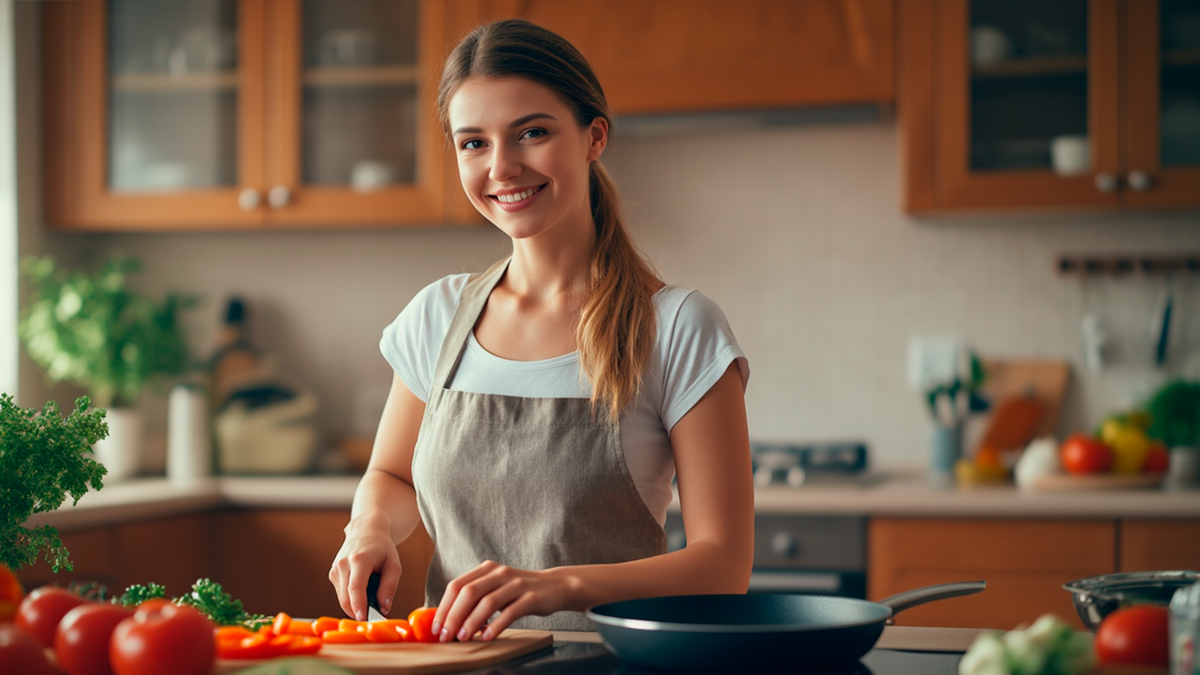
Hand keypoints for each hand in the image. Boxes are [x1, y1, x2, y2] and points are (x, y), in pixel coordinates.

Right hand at [329, 514, 401, 620]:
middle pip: (346, 598)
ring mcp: (335, 569)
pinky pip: (341, 594)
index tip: (363, 619)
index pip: (355, 588)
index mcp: (359, 560)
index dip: (358, 606)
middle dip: (359, 612)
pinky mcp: (332, 574)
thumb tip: (384, 608)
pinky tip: (363, 588)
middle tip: (375, 615)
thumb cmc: (382, 548)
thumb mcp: (394, 565)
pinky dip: (352, 598)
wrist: (365, 530)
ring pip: (342, 599)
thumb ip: (389, 587)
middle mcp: (343, 564)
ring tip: (372, 595)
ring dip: (356, 605)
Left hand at [433, 560, 571, 641]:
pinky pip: (510, 612)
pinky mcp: (531, 597)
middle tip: (446, 636)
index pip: (457, 585)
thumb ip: (475, 598)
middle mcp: (499, 573)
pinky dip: (496, 625)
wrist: (555, 586)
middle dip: (453, 616)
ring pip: (487, 602)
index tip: (436, 627)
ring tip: (463, 638)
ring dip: (471, 623)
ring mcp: (516, 584)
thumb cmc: (520, 591)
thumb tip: (448, 621)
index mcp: (487, 569)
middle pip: (469, 593)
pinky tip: (487, 636)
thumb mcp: (495, 588)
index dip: (444, 607)